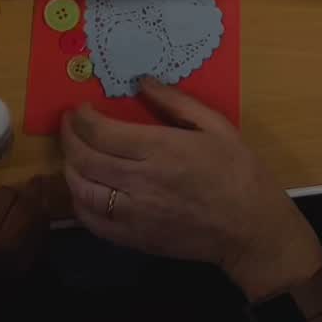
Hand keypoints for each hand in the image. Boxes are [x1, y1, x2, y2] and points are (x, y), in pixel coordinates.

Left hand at [0, 180, 46, 321]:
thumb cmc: (4, 296)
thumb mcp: (31, 268)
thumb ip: (39, 233)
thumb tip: (42, 200)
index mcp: (10, 246)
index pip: (27, 204)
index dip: (35, 191)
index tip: (39, 183)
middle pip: (6, 193)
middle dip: (15, 199)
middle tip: (16, 211)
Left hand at [61, 78, 321, 300]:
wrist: (252, 229)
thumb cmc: (238, 172)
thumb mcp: (216, 125)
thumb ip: (175, 102)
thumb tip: (142, 82)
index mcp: (162, 150)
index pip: (102, 132)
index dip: (82, 118)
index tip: (79, 108)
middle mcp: (142, 182)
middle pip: (85, 159)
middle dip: (69, 137)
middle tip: (68, 125)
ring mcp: (135, 214)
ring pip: (83, 191)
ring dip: (70, 169)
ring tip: (74, 153)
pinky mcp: (135, 239)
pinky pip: (93, 222)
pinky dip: (80, 203)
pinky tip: (84, 189)